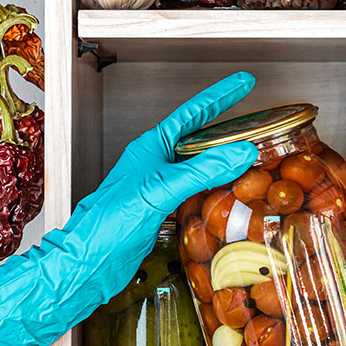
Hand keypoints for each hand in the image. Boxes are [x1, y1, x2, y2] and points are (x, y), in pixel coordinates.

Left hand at [0, 72, 259, 345]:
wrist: (89, 263)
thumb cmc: (110, 223)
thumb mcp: (160, 190)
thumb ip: (201, 171)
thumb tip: (240, 153)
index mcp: (151, 147)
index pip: (193, 113)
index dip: (220, 97)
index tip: (244, 82)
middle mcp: (155, 164)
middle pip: (198, 138)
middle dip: (227, 126)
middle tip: (256, 116)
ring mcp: (158, 188)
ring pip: (198, 166)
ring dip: (223, 160)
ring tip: (251, 153)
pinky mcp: (161, 212)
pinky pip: (195, 192)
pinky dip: (215, 189)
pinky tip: (228, 193)